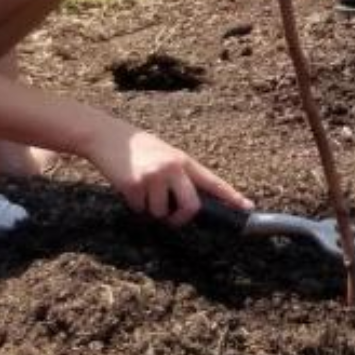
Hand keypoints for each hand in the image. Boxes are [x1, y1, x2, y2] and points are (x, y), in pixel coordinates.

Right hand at [85, 124, 250, 225]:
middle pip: (190, 206)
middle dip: (181, 218)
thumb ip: (179, 174)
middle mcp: (172, 167)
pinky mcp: (134, 184)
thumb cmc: (137, 147)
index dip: (231, 196)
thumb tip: (189, 205)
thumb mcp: (164, 154)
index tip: (247, 208)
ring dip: (150, 208)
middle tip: (172, 218)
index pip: (212, 182)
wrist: (107, 136)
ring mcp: (154, 176)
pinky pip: (140, 208)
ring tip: (141, 188)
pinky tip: (128, 186)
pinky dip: (134, 204)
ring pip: (160, 212)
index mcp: (183, 160)